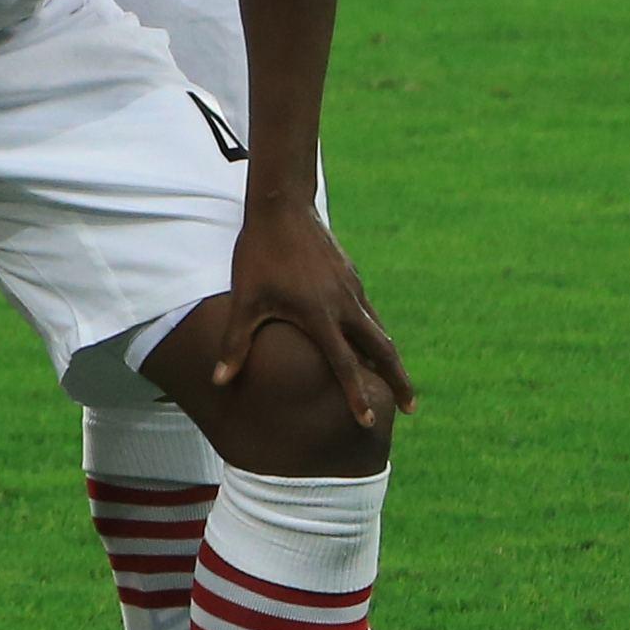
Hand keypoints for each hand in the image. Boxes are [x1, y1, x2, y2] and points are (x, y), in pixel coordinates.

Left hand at [220, 204, 410, 431]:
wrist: (282, 208)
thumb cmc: (258, 256)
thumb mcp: (245, 301)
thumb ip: (235, 344)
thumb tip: (218, 381)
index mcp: (320, 316)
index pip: (345, 365)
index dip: (357, 395)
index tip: (368, 421)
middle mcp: (345, 305)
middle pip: (382, 350)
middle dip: (398, 381)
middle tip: (410, 409)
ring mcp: (353, 289)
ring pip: (379, 330)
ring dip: (390, 357)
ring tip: (394, 380)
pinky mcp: (352, 276)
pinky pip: (369, 311)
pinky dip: (376, 332)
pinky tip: (371, 341)